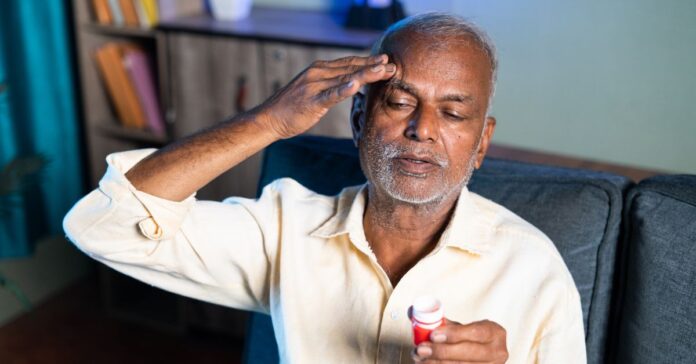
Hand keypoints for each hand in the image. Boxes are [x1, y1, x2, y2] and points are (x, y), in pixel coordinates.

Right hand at [254, 54, 394, 138]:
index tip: (386, 62)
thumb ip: (332, 85)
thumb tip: (352, 84)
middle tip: (393, 65)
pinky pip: (331, 94)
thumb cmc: (293, 107)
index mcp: (320, 69)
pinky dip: (344, 89)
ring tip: (383, 71)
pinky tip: (356, 85)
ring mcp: (314, 86)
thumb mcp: (315, 91)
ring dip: (366, 74)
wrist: (270, 118)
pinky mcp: (311, 100)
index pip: (349, 63)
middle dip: (373, 67)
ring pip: (345, 78)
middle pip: (351, 68)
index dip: (369, 62)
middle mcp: (318, 73)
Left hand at [412, 319, 508, 363]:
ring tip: (419, 357)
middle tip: (421, 349)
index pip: (476, 332)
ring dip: (437, 363)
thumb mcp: (462, 327)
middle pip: (468, 353)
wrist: (486, 353)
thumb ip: (441, 321)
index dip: (454, 334)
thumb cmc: (471, 338)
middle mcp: (498, 353)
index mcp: (495, 333)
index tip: (434, 334)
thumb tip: (412, 311)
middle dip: (441, 352)